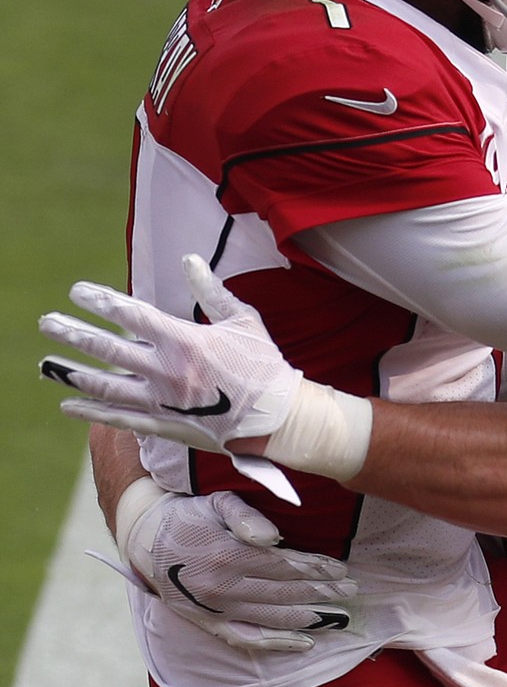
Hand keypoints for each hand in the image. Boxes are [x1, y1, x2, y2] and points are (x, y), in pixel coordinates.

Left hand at [39, 255, 301, 452]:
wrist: (280, 419)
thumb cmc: (265, 366)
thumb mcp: (243, 320)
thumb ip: (211, 290)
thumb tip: (189, 259)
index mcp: (185, 341)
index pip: (131, 315)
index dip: (100, 301)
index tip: (77, 292)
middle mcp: (167, 371)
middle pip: (108, 350)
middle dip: (73, 334)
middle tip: (46, 323)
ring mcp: (163, 402)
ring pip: (107, 386)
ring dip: (73, 373)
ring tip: (47, 364)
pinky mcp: (166, 426)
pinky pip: (121, 419)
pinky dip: (92, 412)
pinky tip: (68, 403)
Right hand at [117, 482, 359, 652]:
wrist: (146, 540)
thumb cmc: (189, 516)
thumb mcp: (216, 503)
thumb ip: (246, 518)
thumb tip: (274, 538)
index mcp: (226, 555)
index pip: (284, 566)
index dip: (316, 568)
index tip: (341, 569)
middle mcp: (222, 588)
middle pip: (284, 593)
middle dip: (322, 593)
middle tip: (351, 591)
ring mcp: (216, 610)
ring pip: (272, 618)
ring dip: (310, 618)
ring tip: (339, 616)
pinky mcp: (208, 624)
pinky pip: (247, 640)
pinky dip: (277, 644)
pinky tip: (304, 643)